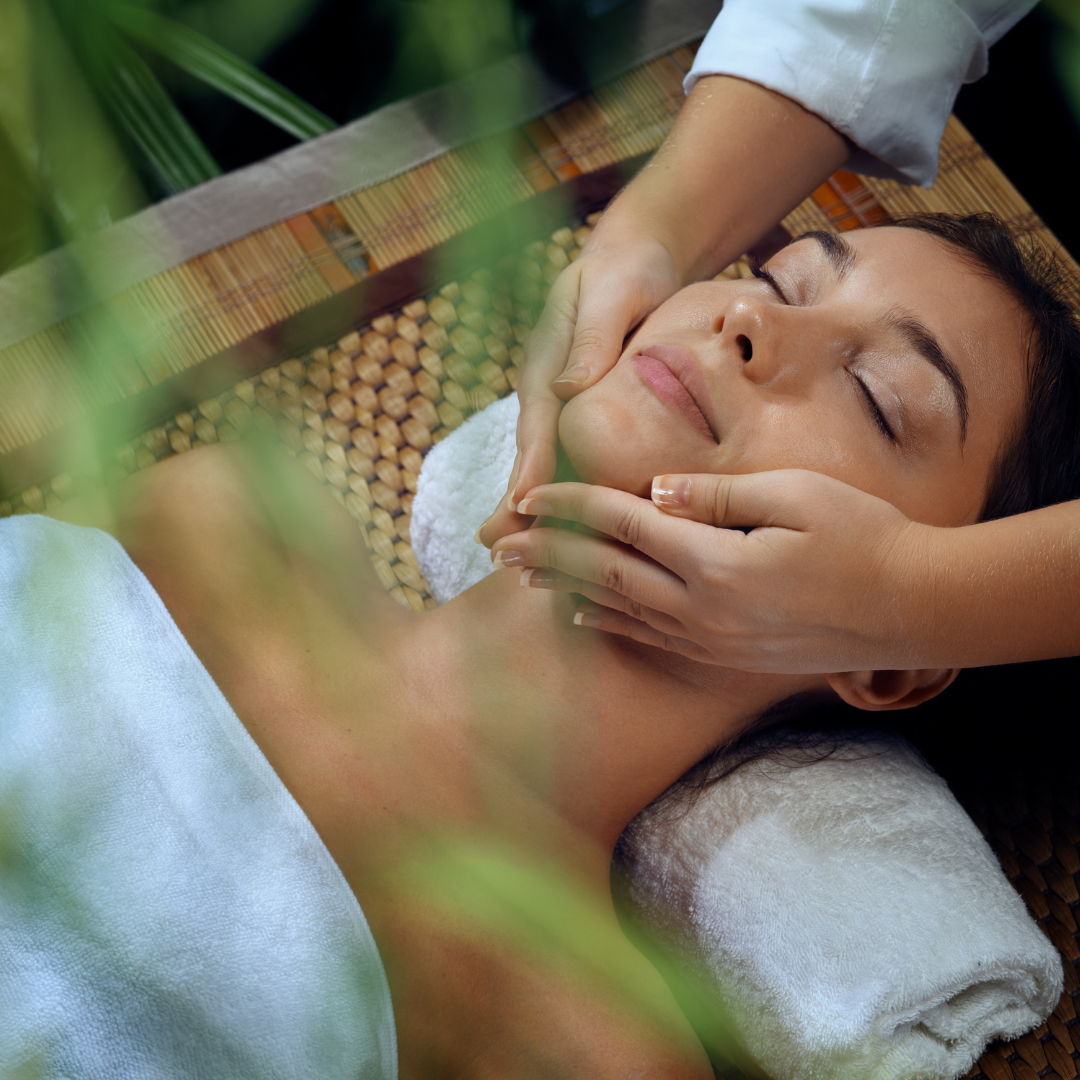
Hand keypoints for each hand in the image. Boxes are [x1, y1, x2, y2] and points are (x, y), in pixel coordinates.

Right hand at [478, 76, 850, 548]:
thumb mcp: (609, 293)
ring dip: (540, 508)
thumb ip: (590, 337)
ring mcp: (564, 405)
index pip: (535, 429)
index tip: (520, 510)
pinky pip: (575, 458)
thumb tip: (569, 389)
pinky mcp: (588, 413)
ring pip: (549, 464)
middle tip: (500, 552)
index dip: (528, 471)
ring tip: (528, 558)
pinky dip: (570, 492)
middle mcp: (549, 393)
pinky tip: (576, 528)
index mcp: (546, 369)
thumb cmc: (625, 271)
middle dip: (516, 505)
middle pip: (532, 457)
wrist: (640, 255)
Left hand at [488, 470, 935, 673]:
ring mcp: (711, 639)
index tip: (527, 496)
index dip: (569, 507)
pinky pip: (649, 639)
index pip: (620, 525)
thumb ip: (718, 495)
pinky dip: (607, 624)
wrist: (915, 610)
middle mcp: (701, 609)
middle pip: (602, 575)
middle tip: (497, 541)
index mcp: (714, 561)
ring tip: (523, 577)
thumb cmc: (864, 538)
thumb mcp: (796, 497)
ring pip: (617, 612)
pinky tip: (582, 617)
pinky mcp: (724, 656)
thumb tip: (655, 491)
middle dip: (546, 554)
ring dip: (565, 591)